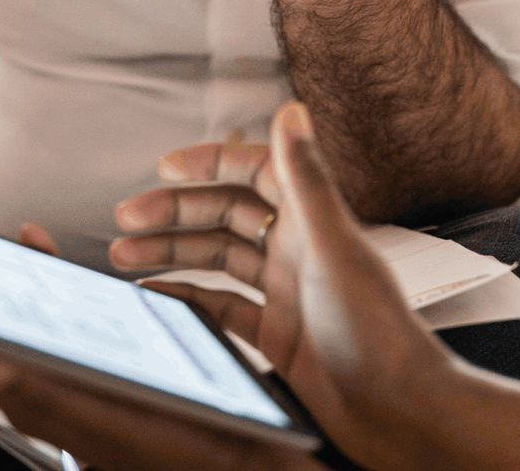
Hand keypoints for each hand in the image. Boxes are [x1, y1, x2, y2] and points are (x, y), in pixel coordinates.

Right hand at [0, 106, 459, 470]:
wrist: (397, 410)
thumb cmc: (377, 331)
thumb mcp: (332, 245)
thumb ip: (306, 178)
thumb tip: (292, 109)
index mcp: (313, 221)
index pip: (255, 172)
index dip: (211, 162)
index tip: (166, 165)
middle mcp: (298, 250)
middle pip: (225, 216)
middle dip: (175, 212)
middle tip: (127, 217)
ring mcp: (286, 293)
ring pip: (218, 260)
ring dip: (172, 252)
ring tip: (122, 255)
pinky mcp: (277, 335)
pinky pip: (221, 307)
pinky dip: (187, 297)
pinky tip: (157, 294)